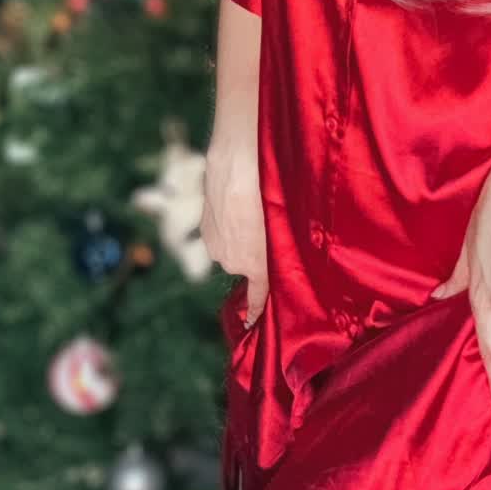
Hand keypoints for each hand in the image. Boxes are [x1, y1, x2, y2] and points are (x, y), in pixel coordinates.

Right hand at [201, 141, 268, 323]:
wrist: (237, 165)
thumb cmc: (268, 195)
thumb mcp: (285, 226)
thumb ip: (284, 248)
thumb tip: (286, 252)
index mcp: (254, 267)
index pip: (256, 298)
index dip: (254, 312)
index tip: (251, 325)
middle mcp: (230, 262)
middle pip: (246, 264)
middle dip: (255, 252)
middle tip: (269, 227)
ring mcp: (214, 244)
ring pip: (232, 246)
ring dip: (241, 234)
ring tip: (253, 209)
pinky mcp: (204, 226)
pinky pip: (220, 232)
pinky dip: (229, 221)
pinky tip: (238, 201)